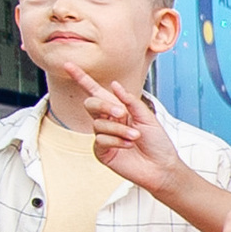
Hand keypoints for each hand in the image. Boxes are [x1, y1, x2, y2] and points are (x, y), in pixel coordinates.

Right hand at [64, 62, 182, 193]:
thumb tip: (114, 85)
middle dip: (104, 105)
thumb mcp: (147, 117)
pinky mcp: (102, 152)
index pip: (96, 92)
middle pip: (91, 104)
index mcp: (118, 110)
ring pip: (98, 124)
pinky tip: (129, 145)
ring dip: (119, 129)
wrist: (162, 166)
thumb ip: (130, 101)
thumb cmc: (157, 142)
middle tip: (122, 113)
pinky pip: (100, 140)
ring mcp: (103, 136)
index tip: (68, 65)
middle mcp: (108, 121)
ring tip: (135, 136)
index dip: (82, 79)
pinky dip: (116, 141)